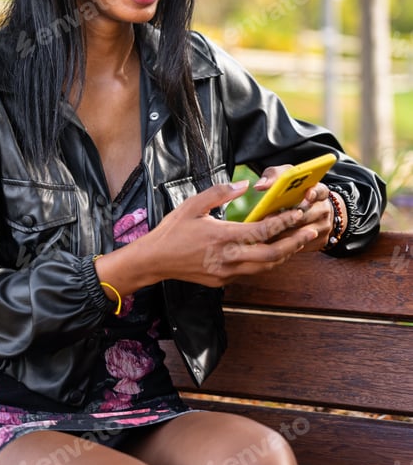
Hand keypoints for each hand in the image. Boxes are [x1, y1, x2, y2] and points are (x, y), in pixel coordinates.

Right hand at [141, 181, 318, 286]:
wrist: (155, 260)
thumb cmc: (173, 230)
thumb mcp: (193, 205)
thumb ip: (219, 192)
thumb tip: (244, 184)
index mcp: (222, 237)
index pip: (262, 230)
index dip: (283, 222)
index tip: (298, 213)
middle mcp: (228, 257)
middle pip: (272, 254)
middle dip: (294, 242)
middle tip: (310, 230)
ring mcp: (226, 272)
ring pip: (265, 267)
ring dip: (284, 254)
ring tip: (298, 241)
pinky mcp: (223, 280)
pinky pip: (252, 271)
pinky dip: (267, 261)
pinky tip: (274, 251)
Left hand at [255, 165, 347, 251]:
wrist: (313, 210)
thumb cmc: (295, 192)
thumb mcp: (287, 177)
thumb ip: (274, 176)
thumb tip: (260, 186)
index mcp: (320, 191)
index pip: (321, 191)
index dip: (314, 193)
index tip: (307, 194)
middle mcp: (325, 210)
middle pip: (307, 215)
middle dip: (287, 217)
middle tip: (268, 217)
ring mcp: (323, 228)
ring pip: (301, 233)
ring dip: (282, 233)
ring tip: (263, 231)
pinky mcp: (319, 243)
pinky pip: (301, 246)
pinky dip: (285, 245)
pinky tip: (269, 242)